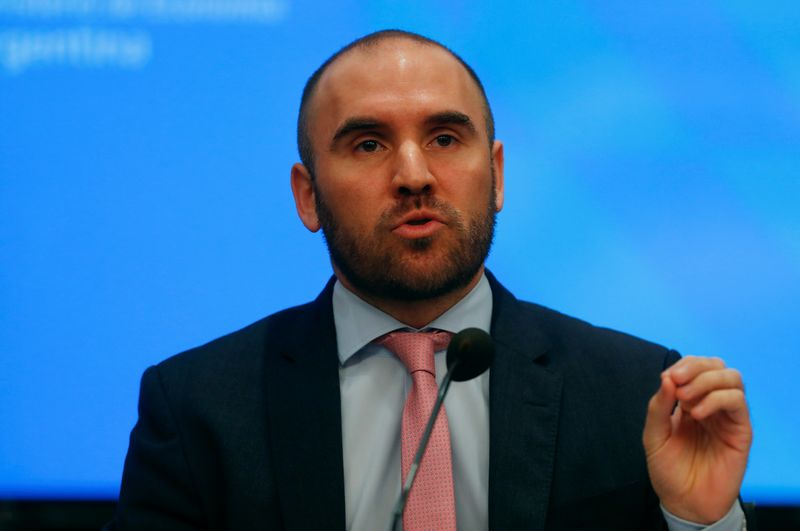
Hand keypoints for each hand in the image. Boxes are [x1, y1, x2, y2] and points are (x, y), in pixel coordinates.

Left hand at [642, 356, 752, 523]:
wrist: (684, 501)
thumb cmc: (668, 469)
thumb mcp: (653, 435)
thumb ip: (658, 406)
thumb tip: (666, 377)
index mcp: (689, 401)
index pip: (695, 367)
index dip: (683, 365)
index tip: (667, 378)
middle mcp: (711, 404)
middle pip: (716, 365)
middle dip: (695, 367)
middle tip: (677, 383)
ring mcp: (727, 416)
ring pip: (732, 378)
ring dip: (706, 381)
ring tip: (686, 400)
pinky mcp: (740, 430)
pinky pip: (737, 401)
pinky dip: (717, 399)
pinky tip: (698, 414)